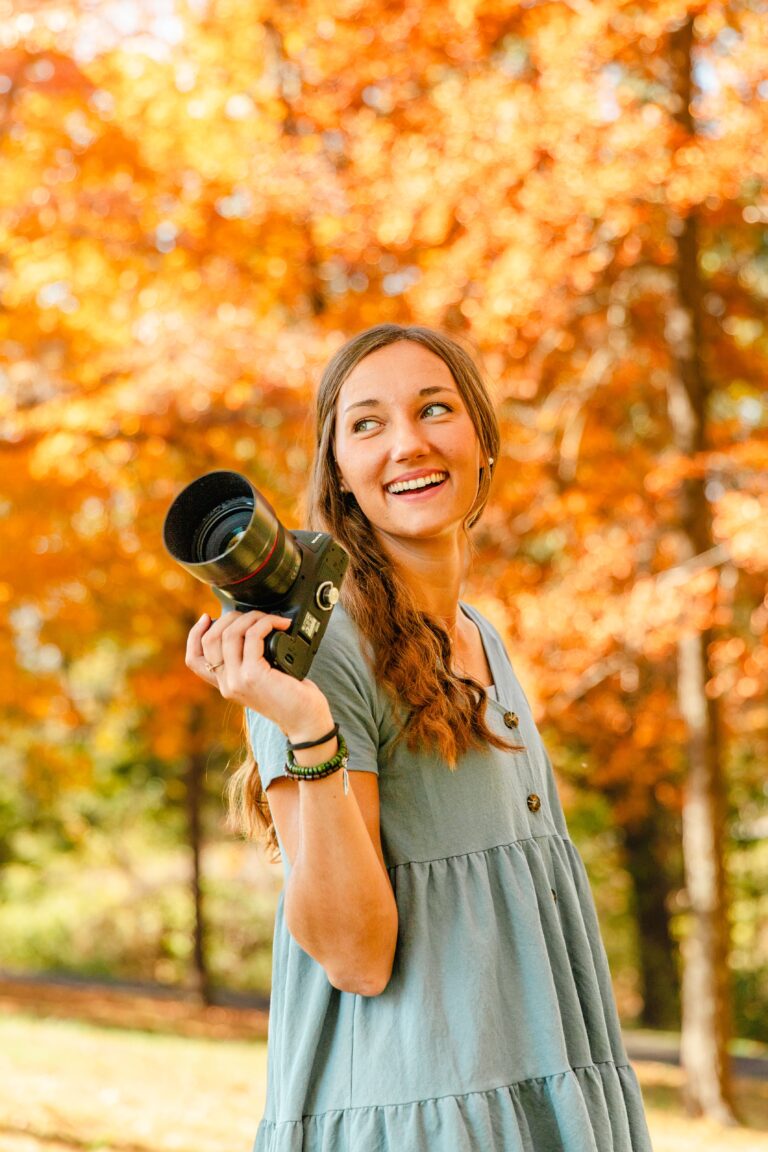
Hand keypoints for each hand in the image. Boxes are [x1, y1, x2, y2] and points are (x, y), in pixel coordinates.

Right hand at [185, 610, 332, 737]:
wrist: (306, 721)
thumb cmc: (291, 697)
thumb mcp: (261, 679)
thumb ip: (248, 662)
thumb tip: (247, 628)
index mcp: (226, 684)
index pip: (194, 659)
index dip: (195, 635)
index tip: (207, 618)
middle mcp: (227, 684)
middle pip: (210, 640)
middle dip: (230, 618)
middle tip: (254, 615)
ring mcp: (237, 680)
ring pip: (230, 634)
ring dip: (251, 617)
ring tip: (270, 618)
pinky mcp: (253, 675)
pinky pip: (252, 636)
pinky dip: (266, 623)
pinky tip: (280, 624)